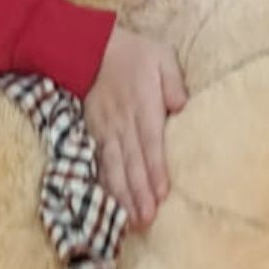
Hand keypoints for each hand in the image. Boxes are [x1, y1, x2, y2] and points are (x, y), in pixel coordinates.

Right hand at [86, 28, 188, 229]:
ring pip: (114, 167)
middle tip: (147, 221)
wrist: (88, 46)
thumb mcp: (161, 57)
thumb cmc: (132, 53)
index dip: (155, 169)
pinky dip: (104, 183)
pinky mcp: (93, 132)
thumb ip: (173, 82)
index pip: (150, 143)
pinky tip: (110, 202)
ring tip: (132, 220)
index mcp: (142, 106)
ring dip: (122, 195)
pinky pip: (99, 161)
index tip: (162, 195)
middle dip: (139, 193)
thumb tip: (180, 107)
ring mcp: (105, 129)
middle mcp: (122, 122)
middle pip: (131, 162)